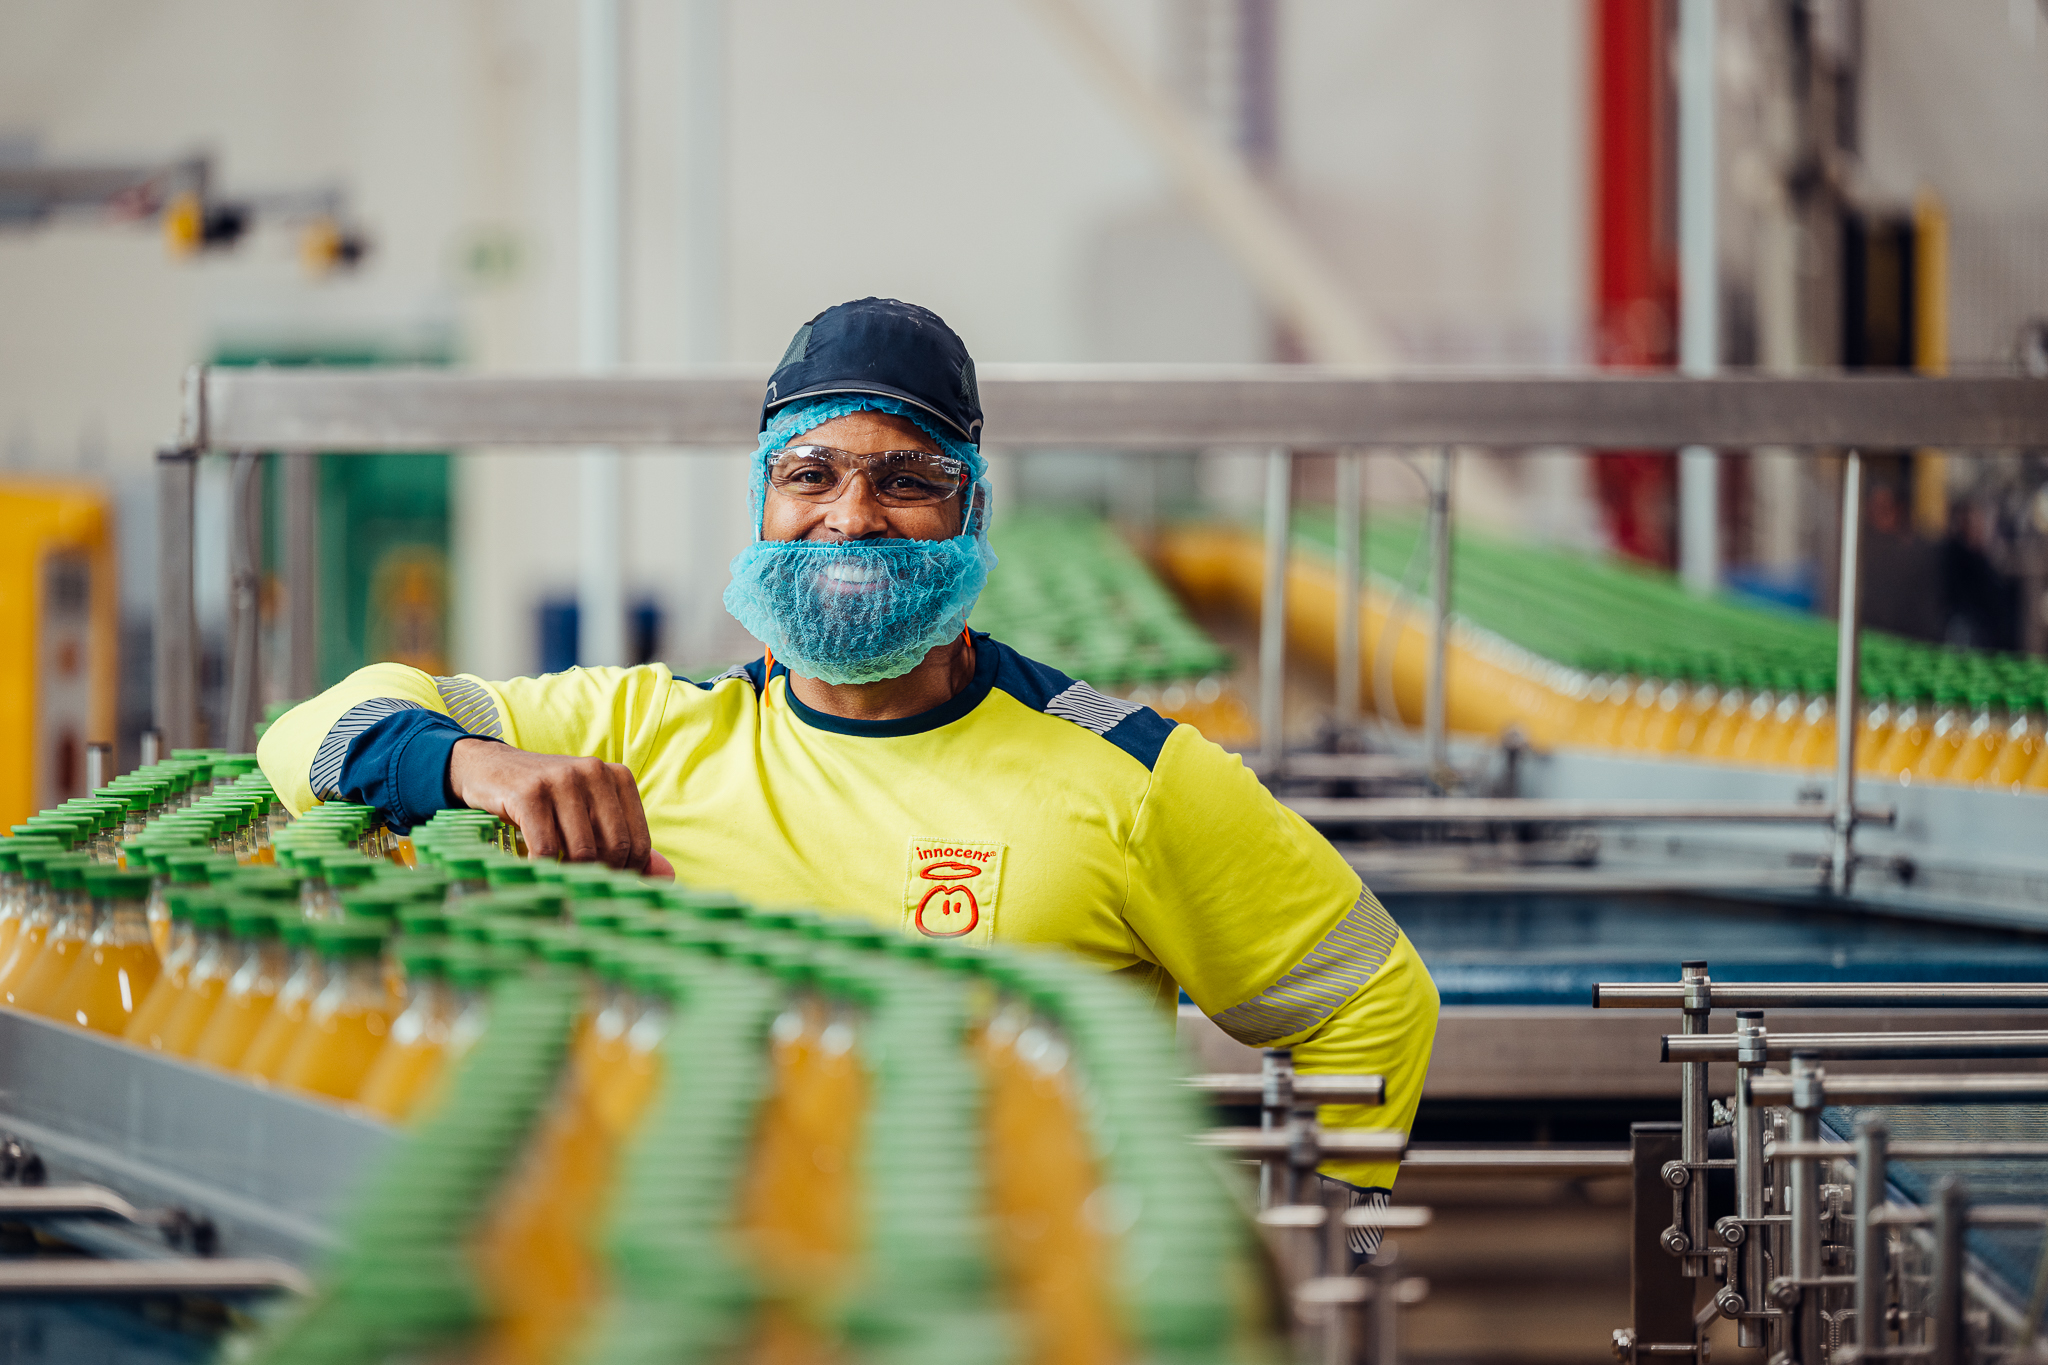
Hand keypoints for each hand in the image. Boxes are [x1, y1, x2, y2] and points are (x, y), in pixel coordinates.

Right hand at [447, 739, 673, 877]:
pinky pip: (546, 848)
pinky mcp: (529, 793)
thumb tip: (666, 880)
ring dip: (569, 873)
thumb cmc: (549, 799)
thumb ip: (625, 841)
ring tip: (557, 873)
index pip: (638, 842)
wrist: (491, 769)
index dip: (627, 872)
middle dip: (599, 875)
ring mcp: (562, 779)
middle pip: (614, 848)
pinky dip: (543, 868)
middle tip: (581, 884)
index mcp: (618, 777)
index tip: (607, 883)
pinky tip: (536, 866)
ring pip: (582, 851)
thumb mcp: (590, 811)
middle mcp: (594, 772)